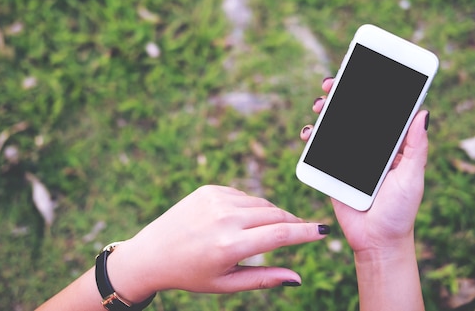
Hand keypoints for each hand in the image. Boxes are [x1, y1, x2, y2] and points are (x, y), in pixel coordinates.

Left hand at [106, 185, 328, 301]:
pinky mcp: (209, 189)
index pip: (280, 234)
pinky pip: (243, 196)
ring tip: (264, 233)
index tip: (323, 231)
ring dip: (271, 215)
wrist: (152, 253)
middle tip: (302, 231)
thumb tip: (297, 278)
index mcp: (230, 245)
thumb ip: (264, 279)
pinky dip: (250, 207)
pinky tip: (240, 221)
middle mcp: (224, 218)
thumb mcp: (227, 285)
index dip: (306, 232)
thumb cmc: (191, 274)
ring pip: (261, 203)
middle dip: (292, 222)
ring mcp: (216, 199)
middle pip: (275, 214)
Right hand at [300, 77, 428, 253]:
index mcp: (390, 145)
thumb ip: (416, 147)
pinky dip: (312, 136)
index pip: (380, 111)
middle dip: (341, 95)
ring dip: (324, 111)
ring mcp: (348, 157)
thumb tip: (424, 113)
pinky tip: (309, 131)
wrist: (377, 241)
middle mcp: (368, 147)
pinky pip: (319, 149)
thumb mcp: (413, 177)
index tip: (362, 72)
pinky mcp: (331, 170)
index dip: (370, 90)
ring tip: (319, 105)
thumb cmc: (401, 211)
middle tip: (332, 84)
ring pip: (334, 126)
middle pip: (353, 113)